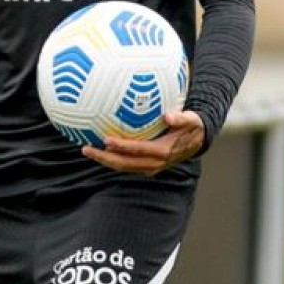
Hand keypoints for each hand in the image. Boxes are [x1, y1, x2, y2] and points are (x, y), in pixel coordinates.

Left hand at [85, 109, 205, 176]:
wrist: (197, 142)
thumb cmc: (192, 127)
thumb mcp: (191, 120)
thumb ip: (180, 118)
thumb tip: (168, 115)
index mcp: (163, 152)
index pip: (138, 150)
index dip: (121, 147)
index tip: (106, 139)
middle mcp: (154, 163)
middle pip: (124, 164)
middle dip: (104, 158)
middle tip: (86, 149)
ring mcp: (149, 167)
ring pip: (123, 166)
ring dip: (105, 160)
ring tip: (87, 150)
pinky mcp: (146, 167)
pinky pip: (126, 164)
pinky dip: (112, 159)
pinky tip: (100, 149)